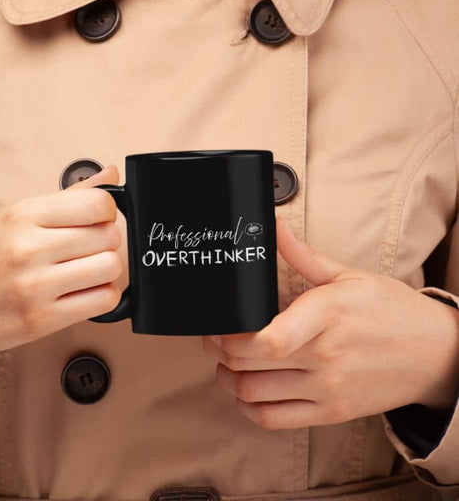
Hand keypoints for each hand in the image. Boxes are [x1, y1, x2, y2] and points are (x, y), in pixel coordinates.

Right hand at [0, 164, 123, 371]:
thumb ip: (69, 196)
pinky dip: (103, 295)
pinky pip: (103, 300)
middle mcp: (29, 248)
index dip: (108, 211)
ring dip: (106, 270)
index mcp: (23, 215)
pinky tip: (84, 291)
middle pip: (108, 236)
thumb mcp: (16, 217)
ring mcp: (35, 286)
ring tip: (87, 271)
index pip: (97, 203)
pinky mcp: (42, 320)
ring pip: (110, 267)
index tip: (98, 220)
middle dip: (107, 241)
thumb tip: (112, 174)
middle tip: (89, 248)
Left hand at [202, 215, 458, 429]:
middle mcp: (326, 356)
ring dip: (229, 380)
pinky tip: (245, 391)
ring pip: (256, 394)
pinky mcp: (331, 412)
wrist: (434, 353)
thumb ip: (304, 255)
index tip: (218, 324)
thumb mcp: (350, 275)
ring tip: (225, 362)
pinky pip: (275, 420)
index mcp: (328, 315)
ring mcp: (328, 388)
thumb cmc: (391, 310)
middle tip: (212, 338)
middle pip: (252, 364)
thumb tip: (274, 226)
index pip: (269, 339)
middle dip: (220, 351)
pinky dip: (249, 409)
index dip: (232, 337)